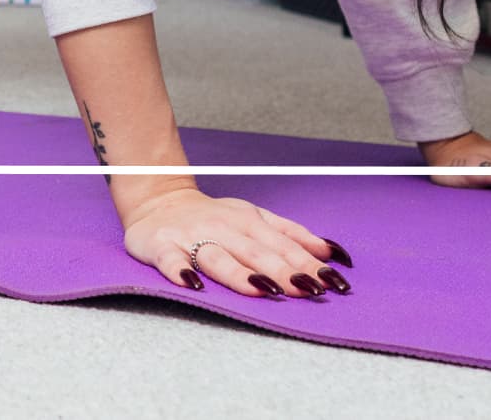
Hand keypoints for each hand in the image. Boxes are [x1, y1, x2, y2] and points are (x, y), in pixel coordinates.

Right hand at [121, 185, 351, 298]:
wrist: (157, 199)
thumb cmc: (213, 216)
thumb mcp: (256, 218)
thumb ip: (293, 235)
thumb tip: (333, 252)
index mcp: (248, 222)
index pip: (283, 245)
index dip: (308, 263)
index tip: (333, 282)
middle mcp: (222, 228)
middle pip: (255, 252)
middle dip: (283, 271)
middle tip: (308, 290)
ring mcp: (191, 238)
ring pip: (218, 257)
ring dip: (240, 273)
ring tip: (263, 289)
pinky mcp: (161, 247)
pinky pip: (170, 260)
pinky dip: (179, 270)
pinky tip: (191, 283)